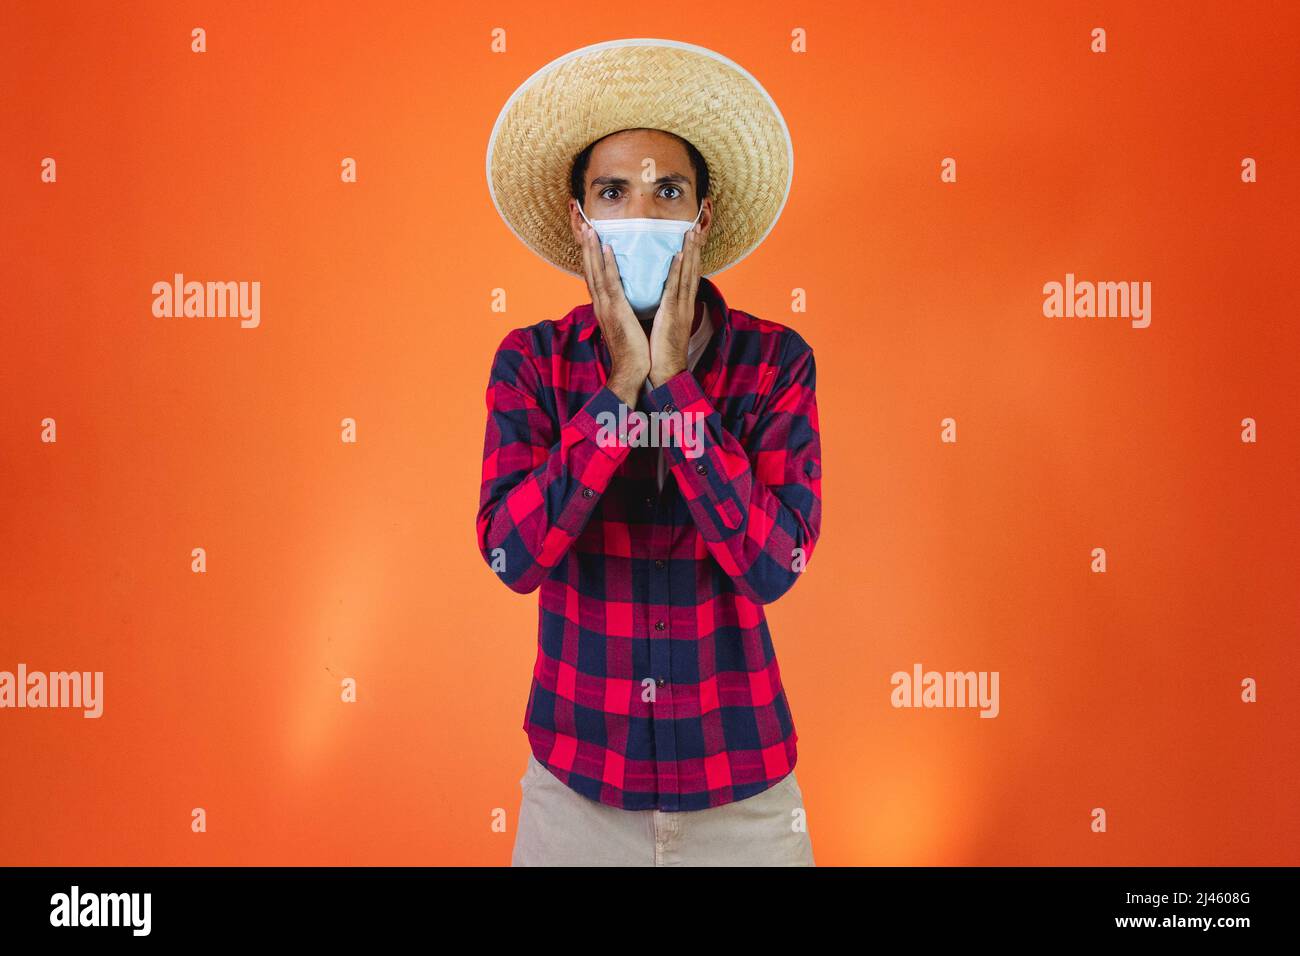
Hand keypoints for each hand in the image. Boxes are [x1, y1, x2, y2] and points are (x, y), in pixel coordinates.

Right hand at [578, 222, 648, 405]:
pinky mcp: (617, 311)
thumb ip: (625, 311)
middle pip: (590, 271)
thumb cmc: (634, 351)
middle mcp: (601, 305)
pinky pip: (611, 283)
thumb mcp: (627, 326)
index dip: (591, 259)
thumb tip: (630, 300)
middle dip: (587, 249)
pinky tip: (606, 249)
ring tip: (590, 230)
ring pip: (596, 273)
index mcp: (604, 309)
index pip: (594, 278)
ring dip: (593, 250)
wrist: (632, 371)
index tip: (589, 241)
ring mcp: (606, 308)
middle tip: (585, 227)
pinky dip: (607, 265)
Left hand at [648, 225, 702, 387]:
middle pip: (692, 270)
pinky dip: (678, 271)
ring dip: (690, 251)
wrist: (666, 374)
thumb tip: (656, 300)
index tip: (692, 238)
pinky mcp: (672, 315)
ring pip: (687, 274)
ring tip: (692, 231)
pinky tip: (679, 255)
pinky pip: (675, 288)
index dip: (692, 256)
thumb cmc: (660, 354)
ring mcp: (681, 309)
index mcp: (682, 308)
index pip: (688, 276)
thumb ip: (662, 311)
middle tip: (696, 225)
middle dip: (695, 247)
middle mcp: (685, 305)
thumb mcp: (663, 327)